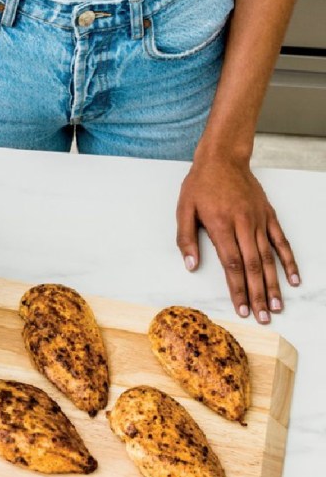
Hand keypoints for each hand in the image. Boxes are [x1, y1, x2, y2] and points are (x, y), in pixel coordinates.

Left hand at [176, 154, 299, 323]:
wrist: (222, 159)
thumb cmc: (200, 185)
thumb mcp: (184, 210)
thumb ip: (186, 239)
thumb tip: (190, 266)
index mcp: (221, 225)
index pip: (232, 264)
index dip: (237, 288)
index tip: (241, 308)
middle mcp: (244, 225)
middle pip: (253, 266)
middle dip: (258, 294)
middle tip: (263, 317)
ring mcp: (259, 221)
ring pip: (269, 258)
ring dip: (273, 284)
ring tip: (277, 306)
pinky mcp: (269, 216)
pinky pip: (281, 242)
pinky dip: (288, 261)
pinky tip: (293, 279)